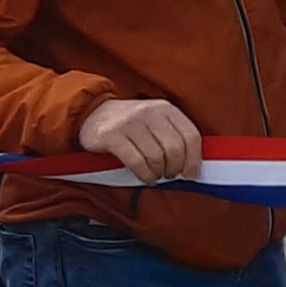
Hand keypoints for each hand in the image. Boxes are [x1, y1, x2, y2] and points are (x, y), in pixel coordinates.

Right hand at [76, 95, 202, 181]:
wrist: (91, 114)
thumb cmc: (130, 125)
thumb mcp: (155, 122)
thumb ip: (174, 136)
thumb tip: (193, 166)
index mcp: (165, 108)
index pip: (190, 135)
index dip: (194, 159)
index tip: (191, 174)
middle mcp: (149, 112)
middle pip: (174, 148)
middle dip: (175, 168)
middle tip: (170, 175)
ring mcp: (130, 122)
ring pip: (156, 157)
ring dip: (159, 173)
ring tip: (156, 176)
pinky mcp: (112, 135)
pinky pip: (136, 162)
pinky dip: (144, 175)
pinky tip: (145, 178)